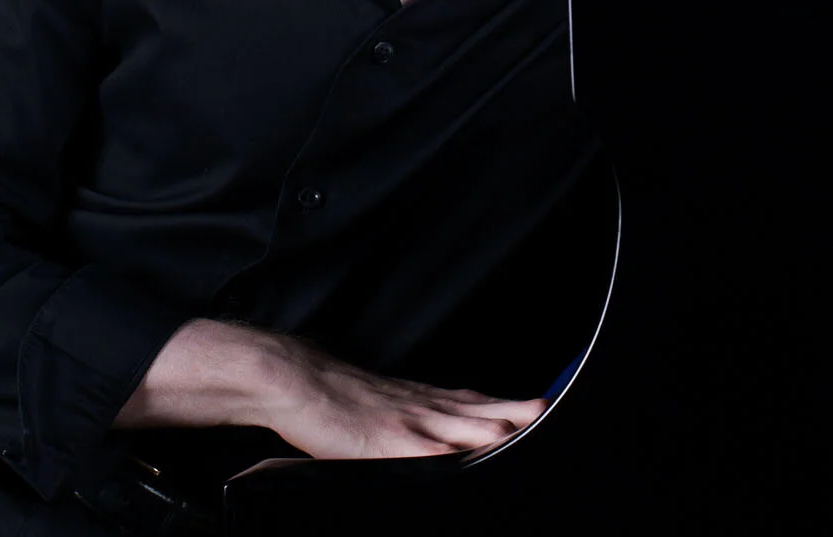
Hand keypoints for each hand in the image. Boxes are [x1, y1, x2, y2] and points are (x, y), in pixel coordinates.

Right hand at [116, 318, 544, 458]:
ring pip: (447, 421)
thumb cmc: (332, 399)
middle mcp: (414, 405)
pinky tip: (449, 454)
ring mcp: (396, 417)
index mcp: (417, 400)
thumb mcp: (382, 406)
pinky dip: (430, 448)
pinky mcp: (372, 435)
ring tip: (511, 428)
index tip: (537, 404)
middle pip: (470, 408)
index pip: (469, 400)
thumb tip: (438, 437)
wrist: (290, 378)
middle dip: (507, 411)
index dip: (501, 404)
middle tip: (541, 408)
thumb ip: (411, 419)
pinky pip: (406, 444)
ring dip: (480, 425)